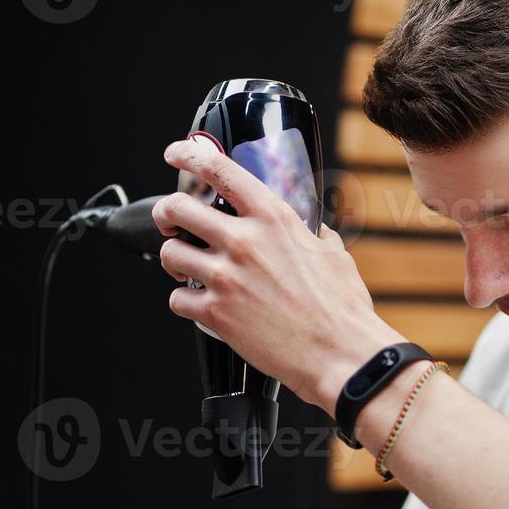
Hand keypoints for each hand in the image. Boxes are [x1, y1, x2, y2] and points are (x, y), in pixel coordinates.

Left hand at [152, 137, 402, 415]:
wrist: (340, 354)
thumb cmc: (342, 309)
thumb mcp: (331, 252)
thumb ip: (308, 232)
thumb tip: (302, 228)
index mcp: (274, 218)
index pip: (219, 170)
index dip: (189, 154)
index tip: (176, 154)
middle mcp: (245, 242)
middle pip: (177, 208)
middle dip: (167, 213)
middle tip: (171, 222)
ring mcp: (226, 277)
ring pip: (170, 253)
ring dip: (174, 260)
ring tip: (187, 269)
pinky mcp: (216, 313)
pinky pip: (177, 299)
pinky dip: (185, 302)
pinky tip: (202, 305)